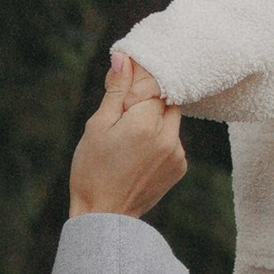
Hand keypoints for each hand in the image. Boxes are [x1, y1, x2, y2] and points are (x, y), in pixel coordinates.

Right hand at [68, 54, 185, 219]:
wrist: (105, 216)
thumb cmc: (93, 170)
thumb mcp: (98, 126)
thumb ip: (116, 90)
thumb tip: (124, 58)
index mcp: (145, 122)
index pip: (153, 83)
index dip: (138, 84)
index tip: (123, 90)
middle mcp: (168, 136)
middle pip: (167, 99)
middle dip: (148, 101)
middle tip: (125, 115)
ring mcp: (177, 153)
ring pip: (171, 119)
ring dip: (155, 120)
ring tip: (130, 139)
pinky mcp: (180, 167)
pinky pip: (173, 140)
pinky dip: (160, 139)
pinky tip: (139, 154)